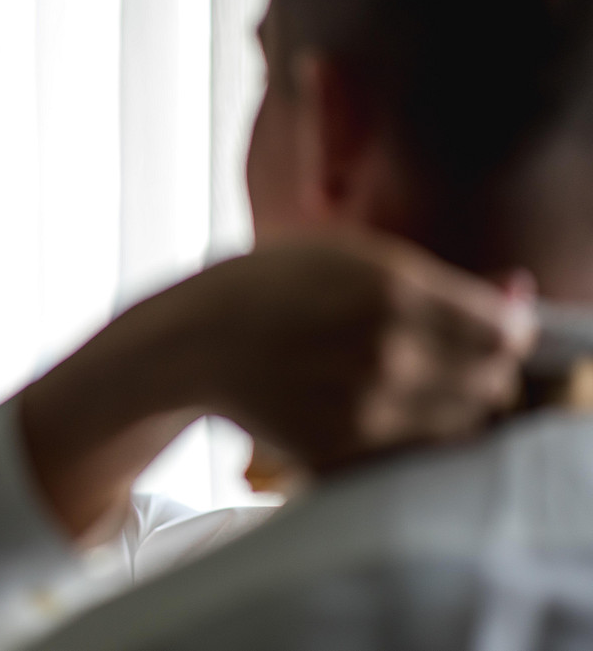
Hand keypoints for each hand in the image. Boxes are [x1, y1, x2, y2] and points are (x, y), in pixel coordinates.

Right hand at [19, 231, 535, 537]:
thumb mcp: (352, 255)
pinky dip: (404, 440)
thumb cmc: (272, 286)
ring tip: (399, 385)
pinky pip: (409, 457)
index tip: (484, 333)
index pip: (505, 333)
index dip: (502, 333)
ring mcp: (364, 412)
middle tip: (440, 360)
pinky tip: (370, 411)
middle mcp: (388, 354)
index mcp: (394, 292)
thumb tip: (518, 294)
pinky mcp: (339, 453)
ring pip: (458, 428)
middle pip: (491, 385)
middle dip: (478, 372)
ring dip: (446, 409)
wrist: (194, 342)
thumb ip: (438, 278)